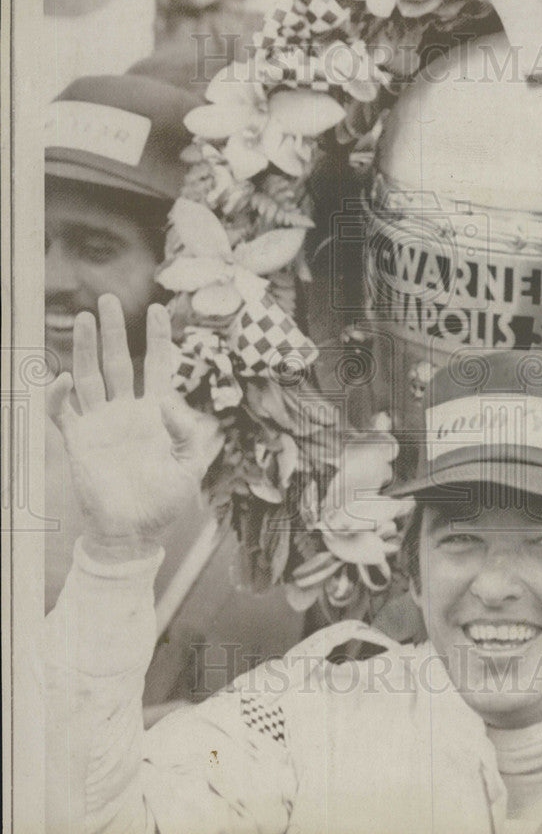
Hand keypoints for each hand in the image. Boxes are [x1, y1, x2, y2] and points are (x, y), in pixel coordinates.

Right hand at [47, 295, 202, 560]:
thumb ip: (187, 433)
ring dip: (87, 349)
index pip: (158, 366)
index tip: (158, 309)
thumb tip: (169, 402)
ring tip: (86, 318)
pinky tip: (62, 377)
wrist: (135, 534)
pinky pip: (63, 413)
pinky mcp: (79, 442)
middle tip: (107, 299)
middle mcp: (126, 412)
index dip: (158, 338)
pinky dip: (59, 396)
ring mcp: (101, 424)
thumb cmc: (166, 502)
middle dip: (114, 331)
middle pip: (118, 362)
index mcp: (155, 413)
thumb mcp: (190, 465)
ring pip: (90, 377)